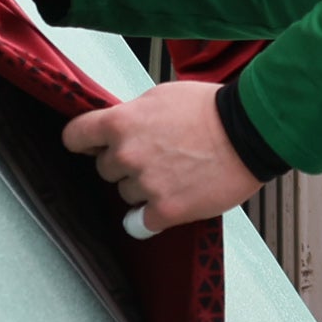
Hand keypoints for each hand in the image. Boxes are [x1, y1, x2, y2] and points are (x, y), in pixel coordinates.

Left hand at [66, 79, 259, 234]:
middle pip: (104, 169)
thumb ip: (132, 115)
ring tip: (172, 175)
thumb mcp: (160, 96)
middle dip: (124, 163)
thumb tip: (119, 127)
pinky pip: (138, 225)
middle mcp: (126, 155)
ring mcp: (145, 184)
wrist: (247, 133)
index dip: (83, 141)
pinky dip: (148, 220)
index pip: (75, 137)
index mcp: (121, 122)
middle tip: (154, 155)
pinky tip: (163, 208)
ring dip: (142, 188)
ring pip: (125, 194)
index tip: (91, 146)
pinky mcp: (165, 210)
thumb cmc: (210, 109)